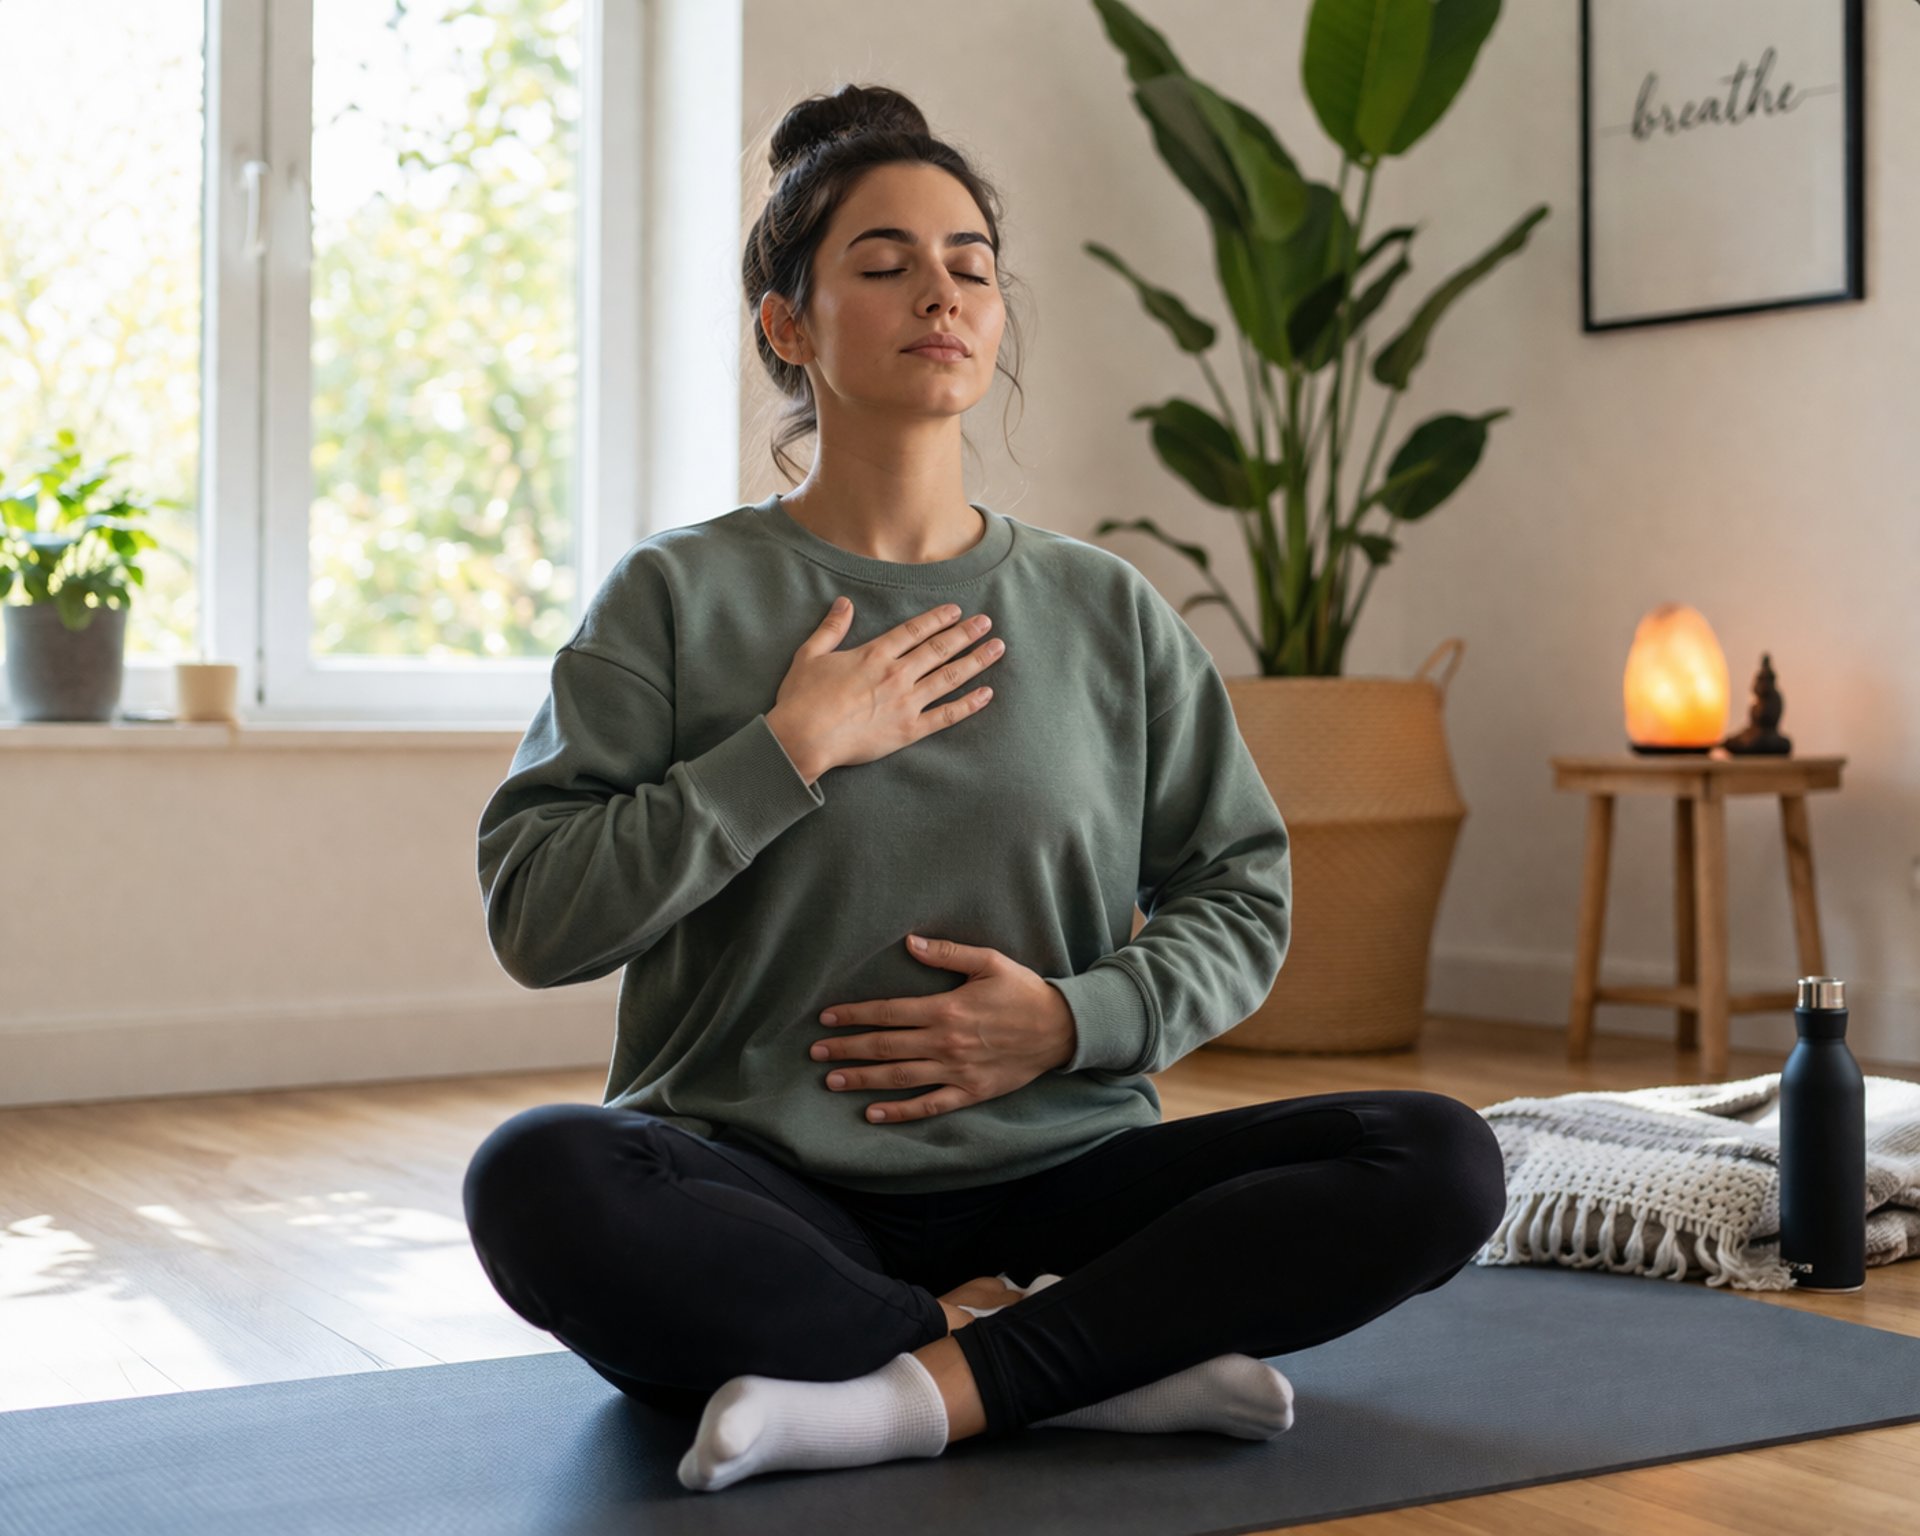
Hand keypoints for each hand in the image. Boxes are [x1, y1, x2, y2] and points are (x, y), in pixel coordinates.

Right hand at [766, 597, 1004, 781]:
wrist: (803, 738)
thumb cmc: (802, 698)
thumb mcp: (810, 655)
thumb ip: (831, 628)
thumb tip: (844, 603)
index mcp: (874, 654)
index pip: (914, 631)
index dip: (938, 619)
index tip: (957, 611)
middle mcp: (896, 674)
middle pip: (939, 649)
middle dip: (966, 634)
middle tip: (987, 624)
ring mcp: (906, 702)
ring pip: (949, 677)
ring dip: (975, 661)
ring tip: (997, 649)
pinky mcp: (909, 730)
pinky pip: (946, 715)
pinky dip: (968, 705)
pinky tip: (987, 694)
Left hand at [810, 934, 1077, 1122]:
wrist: (1061, 1029)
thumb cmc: (1023, 991)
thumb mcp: (990, 961)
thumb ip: (947, 953)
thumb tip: (910, 942)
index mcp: (946, 1009)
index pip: (889, 1012)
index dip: (855, 1015)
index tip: (827, 1017)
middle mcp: (946, 1042)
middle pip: (886, 1046)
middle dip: (847, 1049)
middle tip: (816, 1053)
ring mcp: (957, 1070)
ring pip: (900, 1077)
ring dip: (863, 1080)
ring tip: (832, 1081)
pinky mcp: (970, 1092)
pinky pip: (929, 1105)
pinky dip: (900, 1112)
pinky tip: (873, 1114)